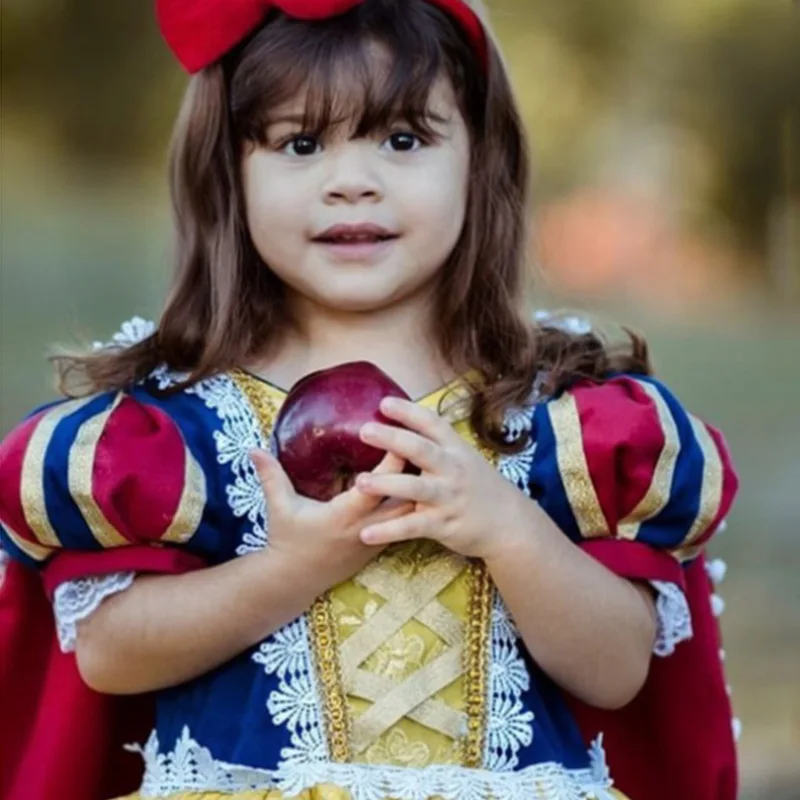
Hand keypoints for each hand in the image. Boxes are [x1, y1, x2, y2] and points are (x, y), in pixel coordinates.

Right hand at [251, 449, 412, 594]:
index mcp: (343, 515)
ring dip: (416, 489)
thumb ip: (271, 476)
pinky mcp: (379, 546)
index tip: (398, 435)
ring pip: (410, 513)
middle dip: (414, 473)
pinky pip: (404, 524)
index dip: (391, 461)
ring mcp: (375, 540)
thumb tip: (253, 448)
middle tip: (419, 445)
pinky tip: (415, 486)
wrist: (293, 580)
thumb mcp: (278, 508)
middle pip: (405, 499)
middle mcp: (365, 528)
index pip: (377, 486)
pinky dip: (411, 505)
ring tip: (422, 462)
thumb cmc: (287, 540)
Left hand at [354, 397, 528, 559]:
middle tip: (364, 430)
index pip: (432, 423)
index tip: (383, 402)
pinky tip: (364, 533)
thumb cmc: (478, 486)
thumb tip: (404, 421)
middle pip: (421, 449)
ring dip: (386, 484)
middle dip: (392, 439)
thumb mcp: (464, 458)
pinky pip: (412, 527)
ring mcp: (448, 497)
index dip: (408, 411)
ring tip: (359, 482)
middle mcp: (452, 469)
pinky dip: (388, 531)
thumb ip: (436, 443)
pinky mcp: (443, 524)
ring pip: (414, 488)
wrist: (509, 523)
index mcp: (455, 449)